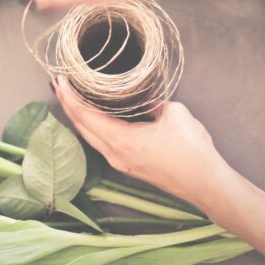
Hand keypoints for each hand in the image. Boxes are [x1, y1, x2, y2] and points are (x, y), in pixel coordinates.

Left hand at [54, 76, 234, 205]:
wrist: (206, 184)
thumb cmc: (192, 151)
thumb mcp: (174, 113)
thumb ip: (153, 102)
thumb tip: (145, 101)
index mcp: (121, 140)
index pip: (84, 115)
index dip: (69, 96)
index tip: (59, 80)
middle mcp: (115, 154)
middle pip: (81, 127)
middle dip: (67, 104)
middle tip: (59, 84)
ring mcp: (121, 163)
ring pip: (90, 137)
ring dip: (79, 117)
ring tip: (71, 98)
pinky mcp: (129, 166)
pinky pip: (102, 143)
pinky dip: (93, 127)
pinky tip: (94, 117)